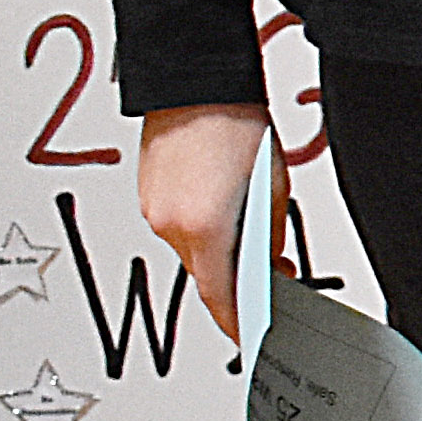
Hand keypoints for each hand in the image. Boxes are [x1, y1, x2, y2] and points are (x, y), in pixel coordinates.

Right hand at [137, 103, 269, 339]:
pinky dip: (201, 232)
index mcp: (204, 230)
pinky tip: (223, 217)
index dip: (237, 323)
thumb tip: (270, 268)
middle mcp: (170, 225)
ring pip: (190, 251)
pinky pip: (177, 228)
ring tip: (251, 241)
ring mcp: (153, 210)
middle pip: (205, 274)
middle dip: (237, 282)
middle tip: (271, 280)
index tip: (251, 335)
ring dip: (219, 254)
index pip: (219, 298)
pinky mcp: (147, 195)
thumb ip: (268, 239)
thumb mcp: (273, 191)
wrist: (196, 84)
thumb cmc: (237, 127)